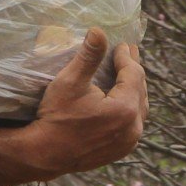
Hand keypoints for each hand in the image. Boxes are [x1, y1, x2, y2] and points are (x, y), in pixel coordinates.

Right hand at [16, 31, 144, 178]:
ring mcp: (128, 142)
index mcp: (125, 109)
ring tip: (128, 74)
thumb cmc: (56, 116)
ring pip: (139, 108)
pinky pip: (133, 124)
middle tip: (128, 53)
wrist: (45, 154)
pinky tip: (123, 100)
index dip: (127, 57)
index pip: (133, 75)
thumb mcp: (70, 82)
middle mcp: (133, 128)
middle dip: (133, 71)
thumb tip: (98, 30)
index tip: (122, 44)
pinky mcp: (121, 150)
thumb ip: (89, 56)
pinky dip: (130, 107)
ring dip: (134, 89)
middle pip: (140, 91)